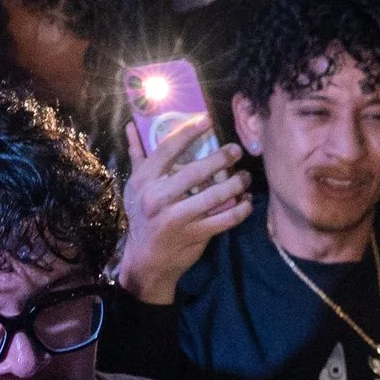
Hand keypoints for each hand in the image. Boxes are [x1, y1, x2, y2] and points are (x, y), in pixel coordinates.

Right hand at [116, 134, 252, 301]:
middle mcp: (158, 198)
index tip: (207, 120)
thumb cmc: (142, 216)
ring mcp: (176, 218)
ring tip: (245, 176)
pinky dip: (240, 209)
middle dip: (221, 158)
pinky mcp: (194, 235)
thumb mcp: (135, 187)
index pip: (168, 149)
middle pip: (195, 172)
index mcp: (144, 181)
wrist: (146, 259)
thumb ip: (138, 155)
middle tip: (236, 150)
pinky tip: (246, 201)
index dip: (189, 132)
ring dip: (236, 184)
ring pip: (214, 196)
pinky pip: (224, 219)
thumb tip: (133, 126)